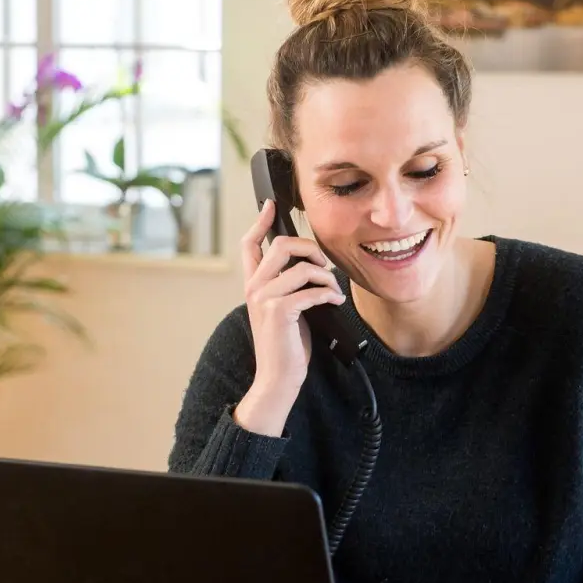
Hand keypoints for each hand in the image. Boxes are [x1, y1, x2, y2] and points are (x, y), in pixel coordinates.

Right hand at [233, 198, 344, 435]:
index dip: (260, 221)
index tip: (271, 205)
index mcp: (254, 284)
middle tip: (325, 266)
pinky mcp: (279, 311)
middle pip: (282, 245)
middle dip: (312, 249)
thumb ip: (288, 285)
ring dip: (327, 277)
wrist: (278, 377)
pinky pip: (311, 289)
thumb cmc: (286, 344)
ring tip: (333, 291)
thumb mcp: (285, 308)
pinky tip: (334, 302)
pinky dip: (329, 293)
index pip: (249, 244)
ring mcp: (265, 299)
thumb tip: (313, 264)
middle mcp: (254, 287)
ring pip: (302, 267)